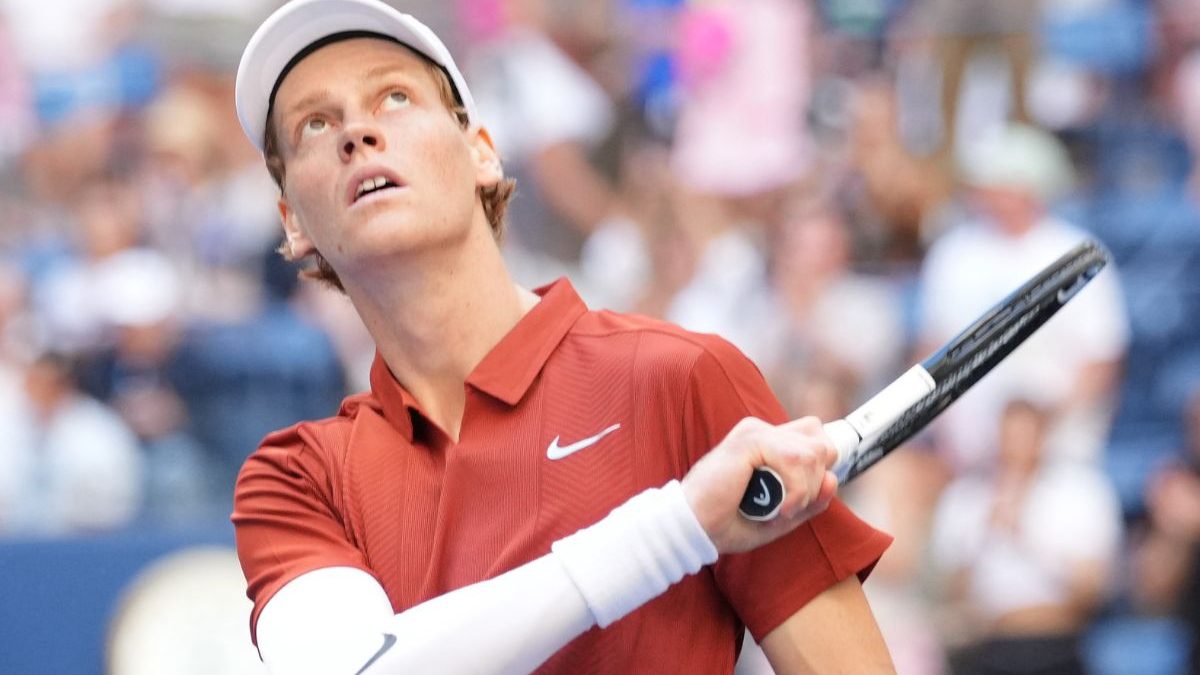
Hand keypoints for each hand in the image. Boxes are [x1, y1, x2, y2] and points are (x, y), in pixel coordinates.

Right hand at [681, 416, 838, 553]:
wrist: (692, 528)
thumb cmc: (727, 523)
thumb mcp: (780, 517)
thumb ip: (809, 500)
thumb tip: (833, 479)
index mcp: (767, 442)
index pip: (815, 435)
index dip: (820, 466)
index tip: (804, 498)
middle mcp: (762, 431)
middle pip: (821, 443)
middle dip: (815, 482)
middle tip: (789, 507)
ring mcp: (756, 431)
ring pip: (813, 453)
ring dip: (805, 491)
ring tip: (781, 510)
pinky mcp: (750, 439)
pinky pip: (797, 460)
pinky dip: (796, 491)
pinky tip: (779, 508)